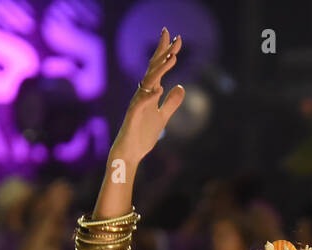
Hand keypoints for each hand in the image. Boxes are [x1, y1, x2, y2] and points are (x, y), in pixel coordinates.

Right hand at [110, 30, 185, 169]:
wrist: (130, 153)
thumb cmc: (143, 135)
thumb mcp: (163, 117)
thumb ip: (171, 103)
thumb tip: (181, 87)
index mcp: (150, 93)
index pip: (159, 69)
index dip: (167, 54)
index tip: (177, 40)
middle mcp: (142, 94)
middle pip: (153, 69)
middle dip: (163, 52)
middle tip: (172, 35)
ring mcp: (137, 104)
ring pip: (147, 83)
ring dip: (160, 70)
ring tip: (172, 58)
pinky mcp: (132, 117)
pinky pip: (140, 104)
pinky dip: (149, 96)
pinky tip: (159, 89)